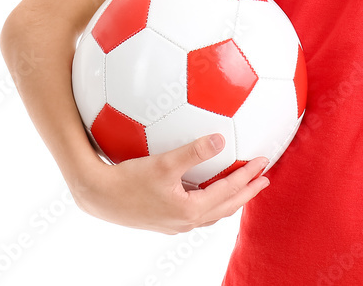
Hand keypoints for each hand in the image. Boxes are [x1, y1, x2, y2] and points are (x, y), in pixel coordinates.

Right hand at [72, 134, 269, 233]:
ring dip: (230, 198)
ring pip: (212, 213)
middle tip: (265, 178)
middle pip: (226, 207)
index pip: (229, 191)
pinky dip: (211, 200)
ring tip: (242, 186)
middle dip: (247, 192)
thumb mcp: (164, 162)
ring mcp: (174, 224)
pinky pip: (197, 211)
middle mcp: (186, 222)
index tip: (264, 162)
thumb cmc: (128, 179)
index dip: (249, 176)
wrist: (97, 196)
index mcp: (191, 210)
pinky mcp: (163, 220)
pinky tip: (206, 188)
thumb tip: (220, 139)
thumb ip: (194, 151)